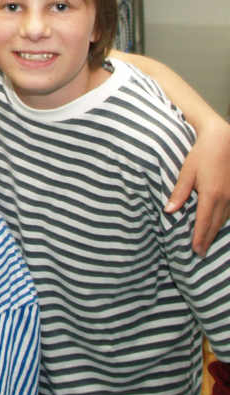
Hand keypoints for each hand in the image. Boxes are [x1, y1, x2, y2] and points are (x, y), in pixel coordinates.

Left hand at [165, 118, 229, 255]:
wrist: (223, 140)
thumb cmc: (201, 155)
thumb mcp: (187, 172)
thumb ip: (179, 193)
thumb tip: (169, 211)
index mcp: (211, 194)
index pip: (204, 222)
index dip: (199, 237)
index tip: (195, 250)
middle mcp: (225, 198)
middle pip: (216, 224)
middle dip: (207, 240)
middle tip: (200, 254)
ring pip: (224, 219)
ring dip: (215, 232)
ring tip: (207, 244)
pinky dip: (223, 221)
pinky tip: (218, 226)